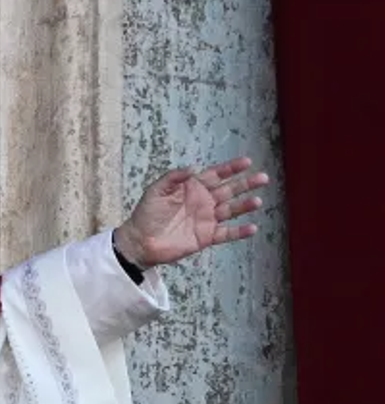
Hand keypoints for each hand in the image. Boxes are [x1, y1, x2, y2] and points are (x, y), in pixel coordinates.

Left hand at [115, 156, 269, 266]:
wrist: (140, 241)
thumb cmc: (146, 213)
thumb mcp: (156, 190)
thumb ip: (173, 177)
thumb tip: (194, 167)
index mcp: (192, 187)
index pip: (216, 175)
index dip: (231, 168)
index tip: (247, 162)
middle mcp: (203, 201)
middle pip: (229, 190)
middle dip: (246, 184)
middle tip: (263, 178)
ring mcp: (207, 219)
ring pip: (231, 210)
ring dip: (245, 206)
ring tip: (257, 201)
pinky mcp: (206, 237)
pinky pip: (227, 233)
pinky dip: (239, 232)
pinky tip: (252, 227)